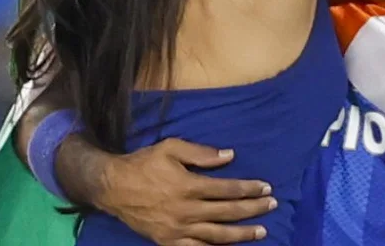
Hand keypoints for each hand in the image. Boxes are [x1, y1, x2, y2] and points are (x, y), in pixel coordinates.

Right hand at [95, 139, 275, 245]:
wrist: (112, 187)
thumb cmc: (143, 164)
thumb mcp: (171, 148)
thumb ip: (201, 153)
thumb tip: (230, 155)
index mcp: (188, 186)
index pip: (227, 189)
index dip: (249, 189)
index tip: (266, 187)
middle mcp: (186, 210)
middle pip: (227, 212)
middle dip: (253, 209)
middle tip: (272, 205)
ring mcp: (177, 230)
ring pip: (217, 235)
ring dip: (242, 234)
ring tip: (261, 232)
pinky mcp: (168, 242)